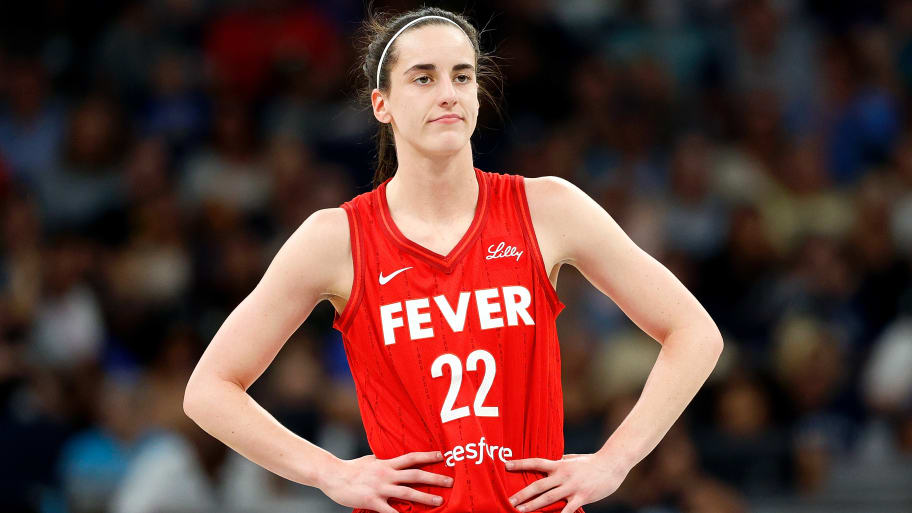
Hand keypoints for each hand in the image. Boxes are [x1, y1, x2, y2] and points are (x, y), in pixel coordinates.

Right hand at [319, 451, 453, 512]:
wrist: (332, 475)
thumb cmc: (351, 468)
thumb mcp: (369, 459)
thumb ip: (382, 460)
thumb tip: (389, 458)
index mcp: (386, 463)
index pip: (411, 458)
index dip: (427, 456)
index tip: (442, 456)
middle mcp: (386, 474)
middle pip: (415, 475)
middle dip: (434, 478)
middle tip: (450, 481)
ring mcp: (380, 488)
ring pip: (407, 492)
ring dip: (425, 497)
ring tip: (439, 501)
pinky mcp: (372, 501)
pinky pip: (390, 512)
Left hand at [505, 453, 628, 512]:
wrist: (612, 464)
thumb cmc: (592, 461)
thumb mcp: (573, 458)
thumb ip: (561, 460)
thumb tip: (554, 459)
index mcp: (559, 464)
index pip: (535, 463)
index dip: (520, 464)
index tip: (506, 465)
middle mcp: (562, 475)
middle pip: (538, 485)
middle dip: (522, 494)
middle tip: (509, 501)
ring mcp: (571, 487)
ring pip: (548, 498)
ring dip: (532, 506)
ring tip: (520, 511)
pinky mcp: (581, 497)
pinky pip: (567, 510)